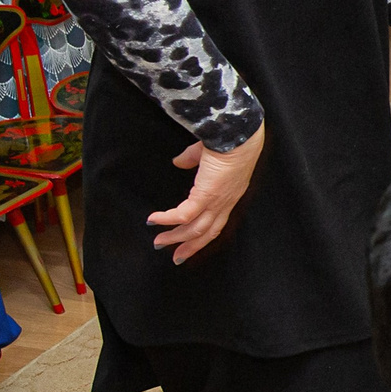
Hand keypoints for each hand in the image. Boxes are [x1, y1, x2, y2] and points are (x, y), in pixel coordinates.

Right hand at [149, 126, 265, 262]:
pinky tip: (154, 220)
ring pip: (195, 229)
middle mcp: (225, 203)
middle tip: (175, 257)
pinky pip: (183, 215)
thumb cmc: (227, 140)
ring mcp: (217, 201)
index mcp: (229, 195)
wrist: (237, 134)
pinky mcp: (206, 196)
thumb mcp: (206, 153)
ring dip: (175, 238)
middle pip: (207, 233)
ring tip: (159, 242)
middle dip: (190, 247)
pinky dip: (167, 220)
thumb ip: (192, 160)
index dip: (204, 235)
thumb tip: (179, 162)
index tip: (190, 244)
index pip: (217, 222)